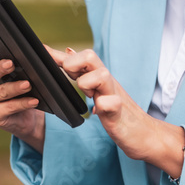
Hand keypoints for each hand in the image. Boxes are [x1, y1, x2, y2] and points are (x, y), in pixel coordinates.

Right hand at [0, 31, 44, 150]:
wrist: (25, 115)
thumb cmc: (22, 85)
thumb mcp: (21, 69)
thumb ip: (24, 57)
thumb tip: (39, 47)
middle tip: (11, 64)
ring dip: (14, 88)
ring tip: (28, 84)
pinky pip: (7, 108)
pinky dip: (22, 104)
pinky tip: (33, 100)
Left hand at [46, 45, 184, 177]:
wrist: (144, 134)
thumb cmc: (118, 111)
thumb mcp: (97, 90)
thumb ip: (82, 72)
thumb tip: (68, 51)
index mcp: (97, 76)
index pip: (77, 57)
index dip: (57, 54)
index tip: (40, 50)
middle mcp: (106, 81)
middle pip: (90, 56)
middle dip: (74, 65)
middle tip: (73, 80)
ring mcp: (114, 94)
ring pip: (101, 75)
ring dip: (87, 83)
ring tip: (89, 97)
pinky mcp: (120, 111)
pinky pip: (111, 103)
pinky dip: (103, 105)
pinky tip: (98, 112)